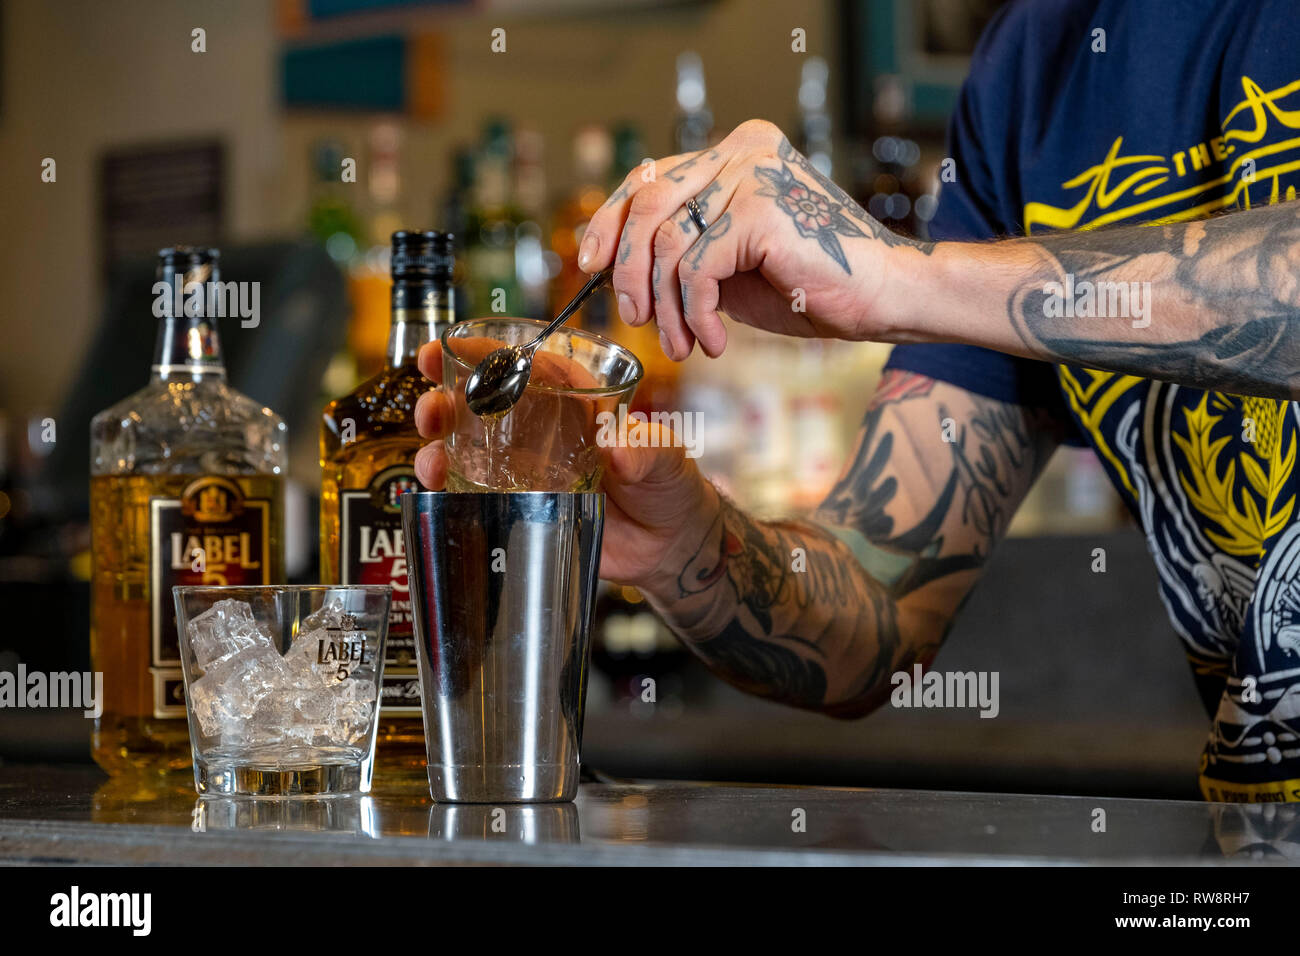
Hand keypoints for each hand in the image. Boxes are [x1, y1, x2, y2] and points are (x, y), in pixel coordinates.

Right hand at [413, 341, 719, 595]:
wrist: (669, 545)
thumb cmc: (670, 488)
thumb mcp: (666, 459)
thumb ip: (646, 450)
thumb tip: (619, 445)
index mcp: (576, 403)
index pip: (529, 366)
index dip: (488, 353)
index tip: (452, 345)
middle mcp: (544, 432)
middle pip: (484, 402)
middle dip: (447, 395)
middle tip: (430, 402)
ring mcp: (529, 471)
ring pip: (470, 445)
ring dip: (439, 442)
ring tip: (429, 450)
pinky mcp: (522, 507)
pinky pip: (476, 492)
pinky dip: (448, 486)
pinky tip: (433, 486)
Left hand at [579, 119, 929, 359]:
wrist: (880, 297)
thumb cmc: (808, 283)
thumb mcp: (729, 261)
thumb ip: (683, 248)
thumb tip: (612, 264)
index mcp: (734, 150)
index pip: (648, 177)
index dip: (609, 221)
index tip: (589, 264)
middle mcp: (741, 149)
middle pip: (647, 204)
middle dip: (628, 269)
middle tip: (634, 317)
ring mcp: (751, 174)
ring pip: (667, 243)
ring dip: (666, 307)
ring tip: (682, 344)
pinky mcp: (759, 210)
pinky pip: (696, 270)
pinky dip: (694, 314)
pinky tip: (713, 341)